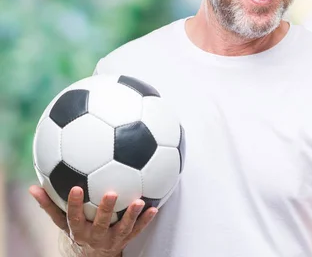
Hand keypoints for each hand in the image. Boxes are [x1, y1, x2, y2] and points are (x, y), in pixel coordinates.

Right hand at [29, 185, 156, 256]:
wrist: (94, 253)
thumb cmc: (78, 228)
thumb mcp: (62, 221)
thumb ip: (50, 204)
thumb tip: (32, 188)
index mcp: (78, 230)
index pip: (73, 217)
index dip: (74, 204)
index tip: (76, 187)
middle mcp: (95, 236)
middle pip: (100, 223)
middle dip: (106, 210)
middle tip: (112, 193)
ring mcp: (112, 239)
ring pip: (123, 228)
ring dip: (132, 215)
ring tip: (139, 202)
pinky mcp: (126, 239)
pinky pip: (138, 230)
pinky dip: (146, 220)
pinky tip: (154, 207)